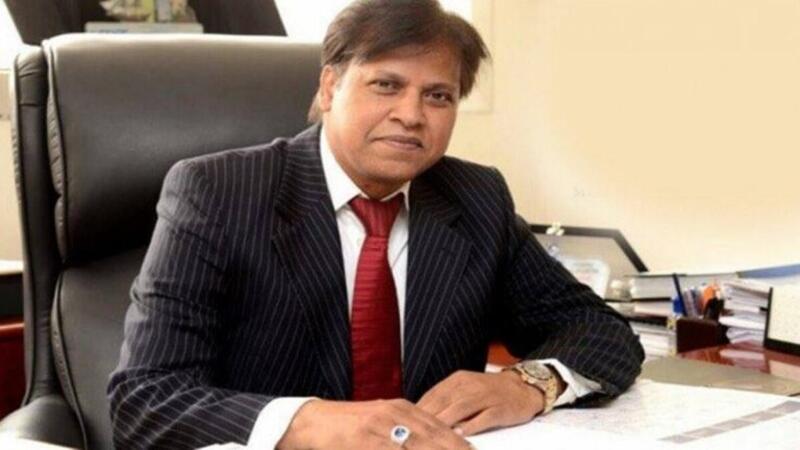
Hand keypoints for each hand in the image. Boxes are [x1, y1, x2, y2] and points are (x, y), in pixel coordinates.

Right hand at [277, 398, 472, 449]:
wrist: (312, 422)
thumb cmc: (347, 426)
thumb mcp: (381, 420)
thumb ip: (404, 429)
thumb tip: (429, 440)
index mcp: (400, 407)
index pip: (437, 425)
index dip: (457, 441)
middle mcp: (393, 414)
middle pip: (432, 437)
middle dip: (453, 449)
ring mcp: (379, 428)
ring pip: (417, 445)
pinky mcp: (365, 441)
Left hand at [417, 370, 543, 435]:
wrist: (522, 388)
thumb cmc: (488, 392)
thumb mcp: (465, 389)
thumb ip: (445, 399)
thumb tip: (421, 414)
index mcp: (458, 380)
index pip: (434, 394)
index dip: (420, 408)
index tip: (406, 421)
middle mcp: (471, 386)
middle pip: (445, 401)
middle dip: (429, 416)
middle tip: (415, 430)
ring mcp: (486, 396)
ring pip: (462, 408)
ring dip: (447, 421)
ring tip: (433, 434)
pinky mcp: (500, 408)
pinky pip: (484, 417)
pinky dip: (472, 425)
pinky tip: (462, 434)